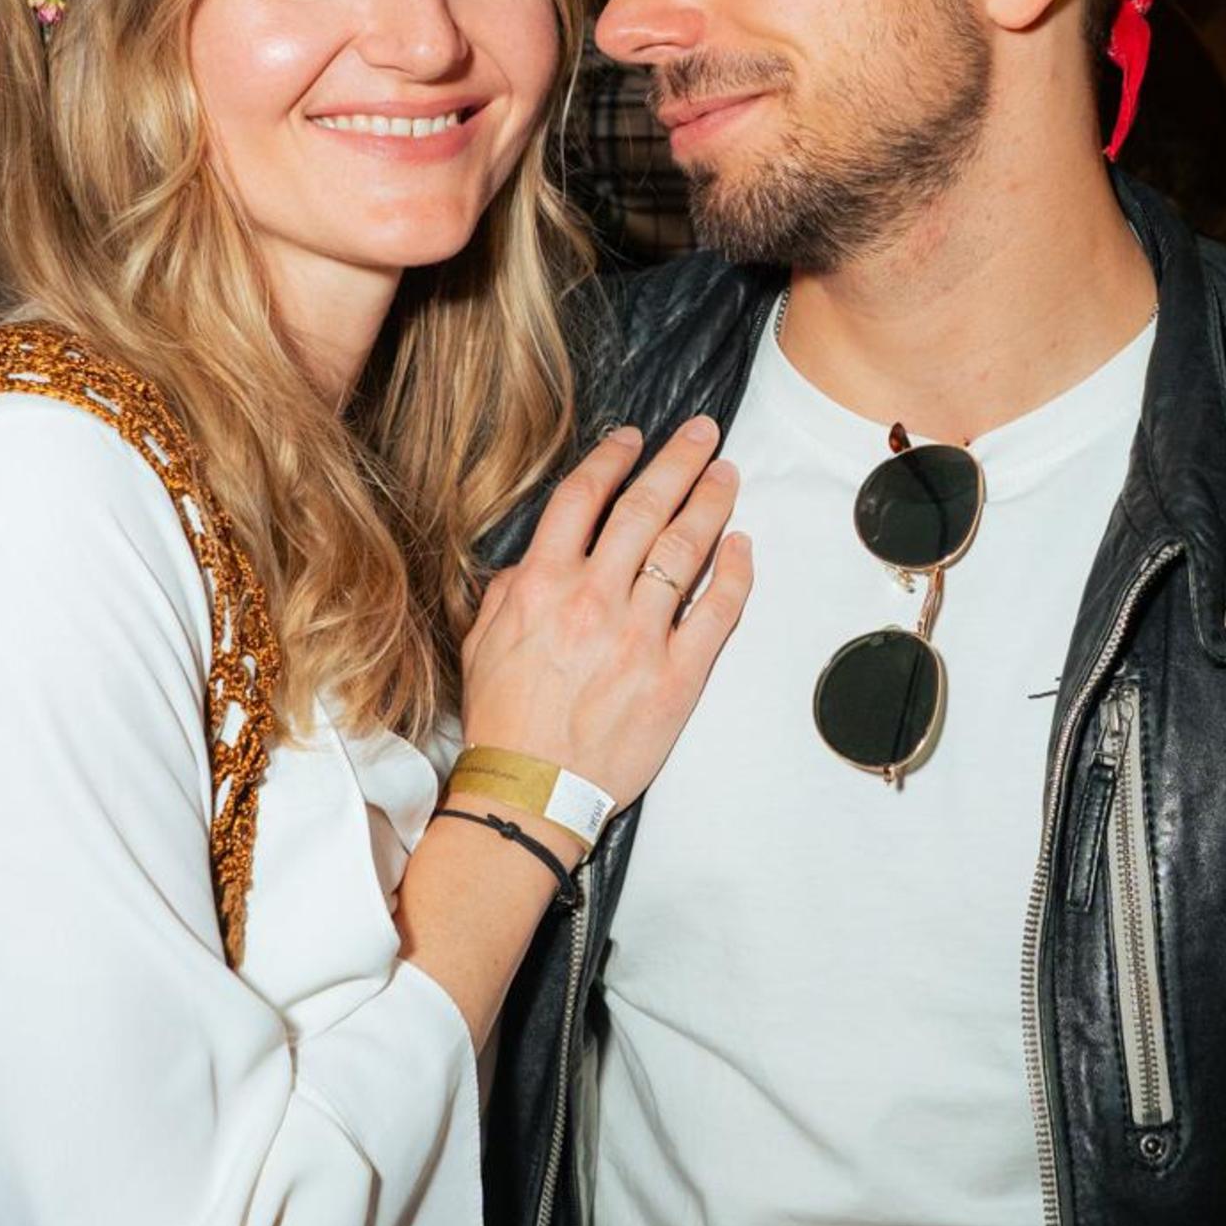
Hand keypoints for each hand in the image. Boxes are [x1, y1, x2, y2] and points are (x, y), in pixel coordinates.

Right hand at [461, 417, 750, 810]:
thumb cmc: (504, 720)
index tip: (633, 438)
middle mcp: (593, 601)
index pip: (584, 500)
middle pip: (644, 509)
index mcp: (542, 586)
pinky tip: (743, 546)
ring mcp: (639, 637)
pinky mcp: (676, 676)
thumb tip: (537, 558)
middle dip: (679, 462)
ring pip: (685, 550)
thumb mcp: (482, 641)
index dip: (612, 460)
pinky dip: (735, 573)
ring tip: (727, 474)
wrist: (530, 791)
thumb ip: (511, 589)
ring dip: (710, 504)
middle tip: (704, 434)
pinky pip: (717, 612)